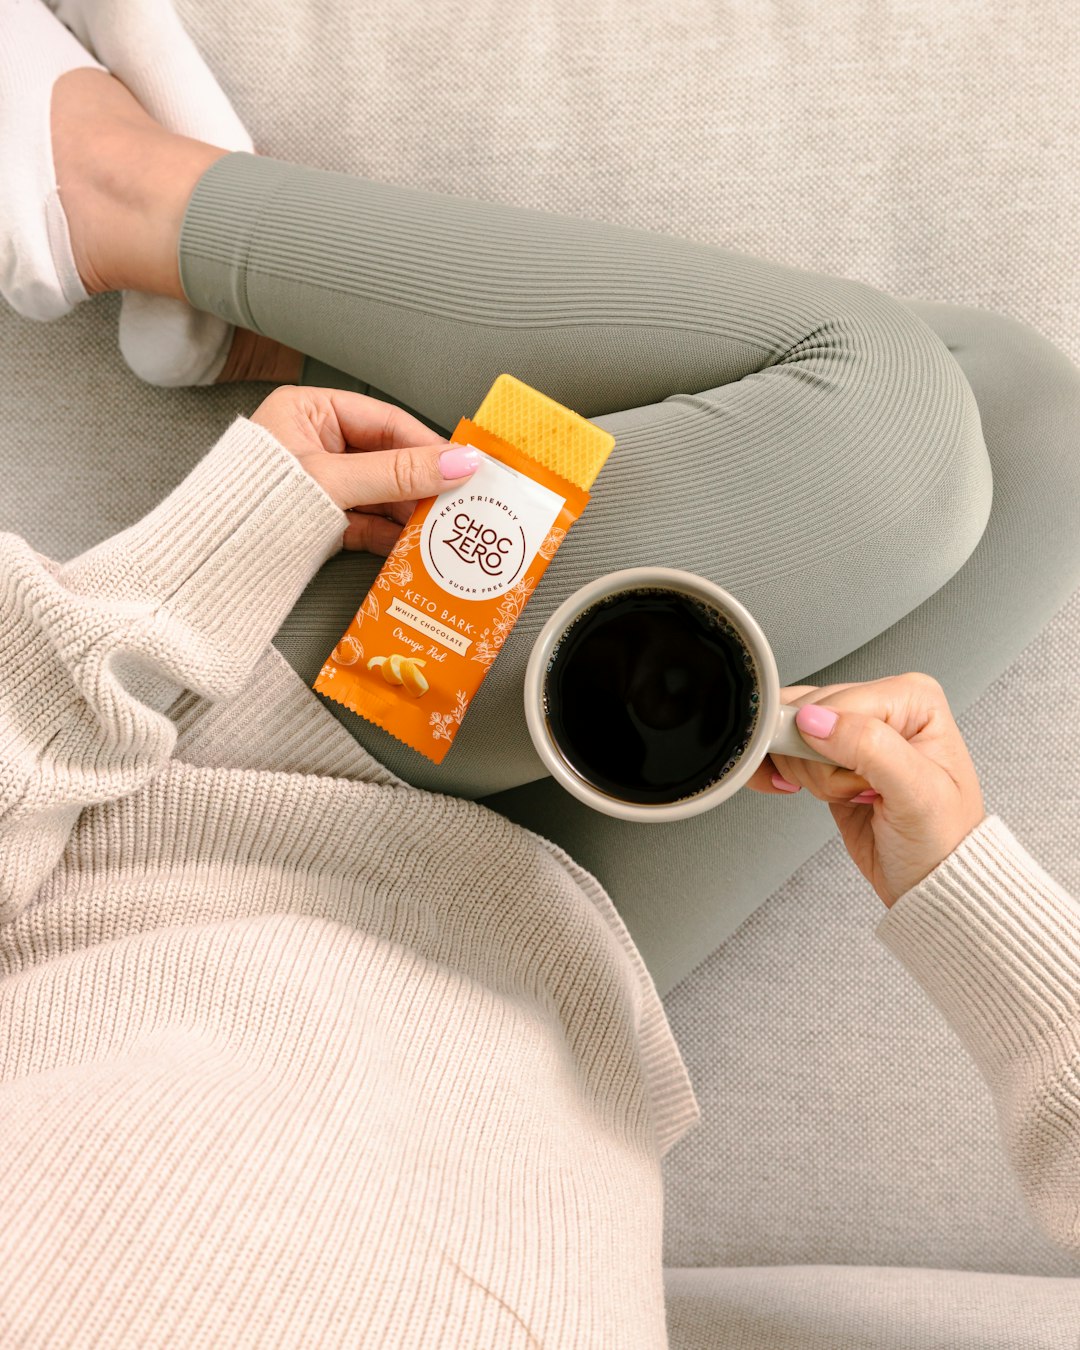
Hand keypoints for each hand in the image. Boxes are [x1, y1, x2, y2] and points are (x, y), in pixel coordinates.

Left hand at [249, 385, 478, 553]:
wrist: (211, 561)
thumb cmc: (255, 503)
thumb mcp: (333, 481)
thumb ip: (398, 473)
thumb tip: (460, 463)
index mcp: (309, 411)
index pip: (385, 421)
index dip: (428, 445)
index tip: (466, 467)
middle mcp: (316, 443)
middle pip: (387, 460)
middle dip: (422, 485)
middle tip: (462, 503)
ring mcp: (321, 485)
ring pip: (381, 495)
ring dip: (411, 515)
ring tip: (443, 530)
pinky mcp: (322, 521)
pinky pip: (368, 523)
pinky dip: (392, 537)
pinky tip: (415, 548)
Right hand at [745, 672, 986, 908]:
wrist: (929, 881)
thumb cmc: (942, 839)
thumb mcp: (916, 793)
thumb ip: (869, 746)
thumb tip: (813, 719)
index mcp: (912, 698)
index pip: (836, 702)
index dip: (833, 747)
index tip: (861, 782)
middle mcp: (882, 705)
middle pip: (806, 714)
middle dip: (819, 764)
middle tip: (859, 792)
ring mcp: (853, 729)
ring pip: (789, 732)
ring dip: (807, 774)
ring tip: (851, 795)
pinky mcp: (829, 753)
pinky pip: (783, 746)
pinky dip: (779, 770)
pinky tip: (796, 788)